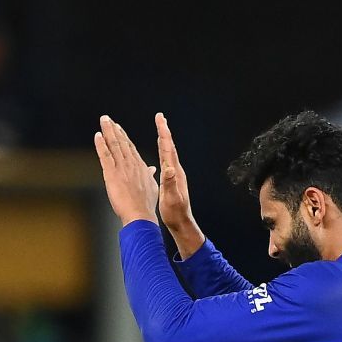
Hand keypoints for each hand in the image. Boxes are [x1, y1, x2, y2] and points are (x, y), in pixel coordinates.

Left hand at [93, 115, 158, 226]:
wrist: (140, 213)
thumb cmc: (146, 204)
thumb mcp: (151, 187)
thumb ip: (149, 176)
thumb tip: (152, 169)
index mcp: (140, 166)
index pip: (130, 148)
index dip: (123, 136)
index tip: (118, 127)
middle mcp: (131, 163)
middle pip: (121, 142)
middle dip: (114, 129)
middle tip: (107, 118)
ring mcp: (122, 167)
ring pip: (114, 145)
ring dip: (108, 131)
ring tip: (103, 120)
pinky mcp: (112, 174)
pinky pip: (105, 156)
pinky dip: (101, 145)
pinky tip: (97, 135)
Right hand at [154, 113, 204, 258]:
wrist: (182, 223)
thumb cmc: (175, 213)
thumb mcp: (171, 198)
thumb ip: (170, 183)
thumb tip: (169, 169)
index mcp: (174, 173)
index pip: (168, 148)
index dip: (163, 133)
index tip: (160, 120)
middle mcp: (176, 170)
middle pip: (169, 146)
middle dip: (164, 131)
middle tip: (160, 118)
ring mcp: (175, 174)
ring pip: (168, 152)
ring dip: (164, 139)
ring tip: (160, 129)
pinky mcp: (172, 179)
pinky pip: (167, 160)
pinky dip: (163, 151)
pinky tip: (161, 151)